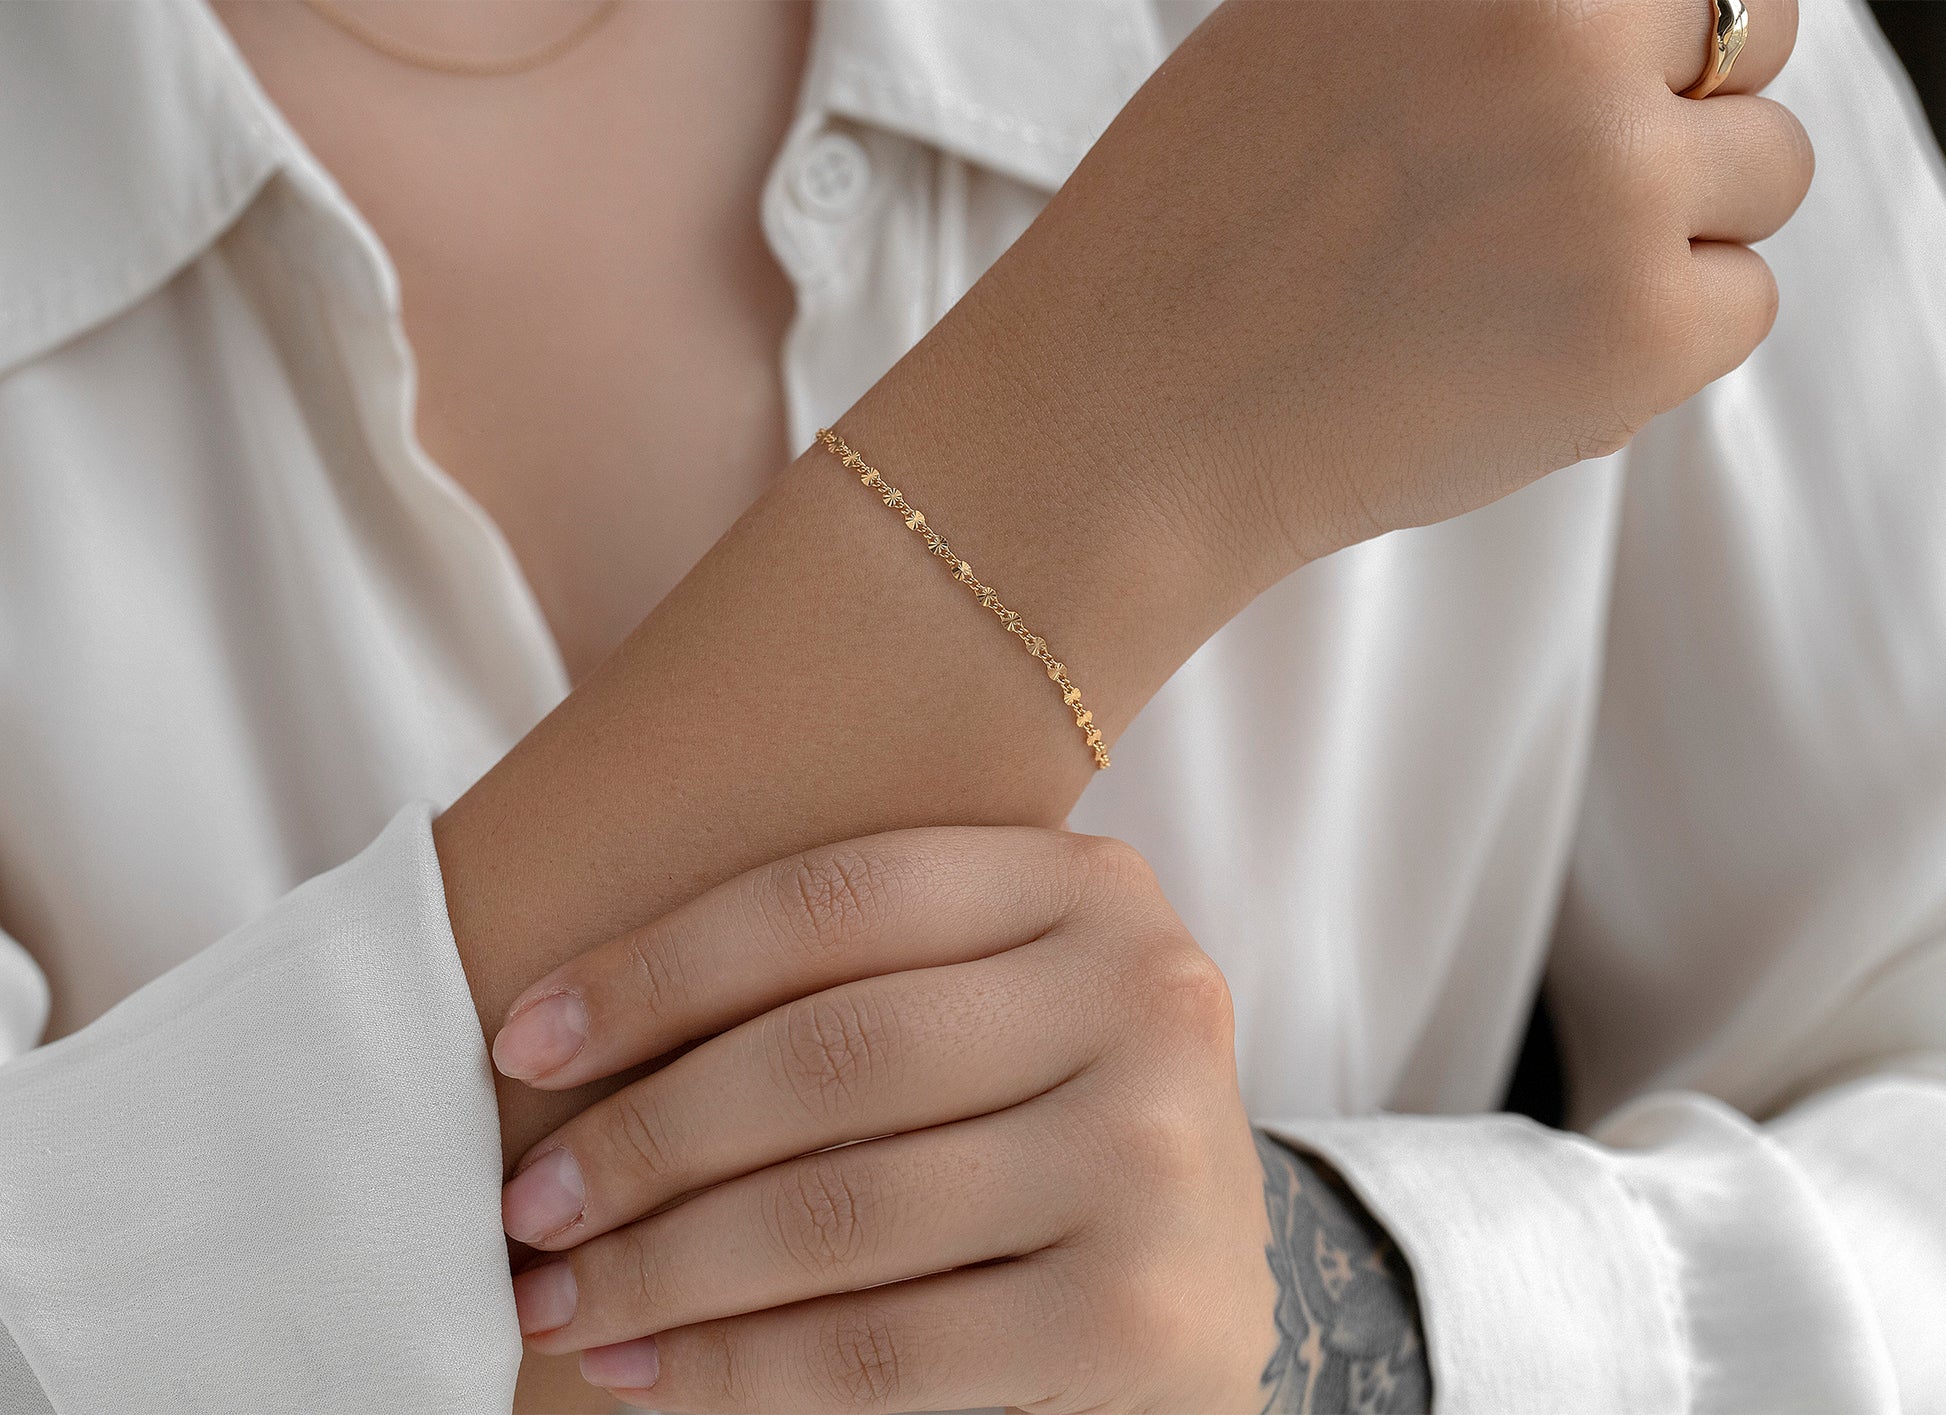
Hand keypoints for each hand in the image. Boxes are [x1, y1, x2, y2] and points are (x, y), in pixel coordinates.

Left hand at [488, 828, 1298, 1411]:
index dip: (653, 966)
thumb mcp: (991, 1004)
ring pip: (840, 1211)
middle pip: (830, 1054)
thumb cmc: (1040, 1117)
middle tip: (526, 1202)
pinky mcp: (1138, 1318)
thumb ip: (853, 977)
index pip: (834, 899)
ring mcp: (1156, 1156)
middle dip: (645, 1137)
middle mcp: (1148, 996)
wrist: (1200, 1284)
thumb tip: (560, 1017)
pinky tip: (641, 1375)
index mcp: (1092, 886)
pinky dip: (731, 1370)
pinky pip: (878, 1351)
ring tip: (553, 1298)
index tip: (522, 1039)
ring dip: (660, 1268)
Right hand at [855, 0, 1809, 584]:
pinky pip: (1741, 307)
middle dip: (1682, 109)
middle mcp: (1561, 36)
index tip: (1607, 84)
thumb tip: (1616, 24)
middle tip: (1562, 191)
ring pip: (1768, 175)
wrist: (1127, 414)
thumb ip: (1480, 11)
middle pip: (1756, 34)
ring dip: (1677, 227)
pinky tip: (1527, 358)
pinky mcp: (1638, 330)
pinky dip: (1660, 341)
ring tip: (1522, 287)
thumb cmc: (1196, 233)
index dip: (1647, 29)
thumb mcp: (1317, 29)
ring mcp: (1613, 182)